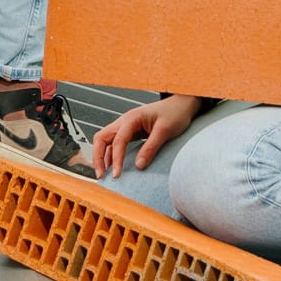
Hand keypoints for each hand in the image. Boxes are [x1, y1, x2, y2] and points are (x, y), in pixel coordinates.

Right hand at [86, 92, 203, 175]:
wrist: (182, 105)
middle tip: (101, 175)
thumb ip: (151, 147)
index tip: (117, 175)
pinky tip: (114, 166)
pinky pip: (115, 144)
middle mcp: (125, 121)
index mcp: (132, 118)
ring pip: (106, 141)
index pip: (118, 141)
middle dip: (98, 156)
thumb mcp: (165, 130)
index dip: (116, 159)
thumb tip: (138, 165)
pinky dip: (111, 155)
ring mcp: (127, 126)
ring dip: (102, 157)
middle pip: (102, 138)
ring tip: (104, 174)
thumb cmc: (175, 113)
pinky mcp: (131, 132)